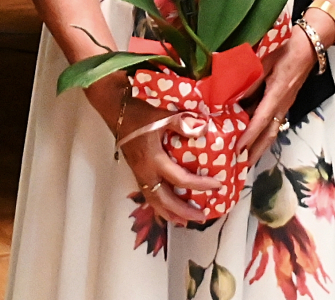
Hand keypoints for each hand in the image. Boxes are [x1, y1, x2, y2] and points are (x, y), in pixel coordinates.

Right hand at [87, 77, 218, 224]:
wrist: (116, 112)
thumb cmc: (140, 114)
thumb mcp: (162, 115)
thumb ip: (182, 123)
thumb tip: (203, 131)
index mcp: (153, 159)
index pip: (180, 179)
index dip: (200, 185)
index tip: (217, 185)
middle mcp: (145, 172)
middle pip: (165, 200)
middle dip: (183, 211)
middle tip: (201, 217)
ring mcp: (139, 174)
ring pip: (154, 201)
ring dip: (169, 213)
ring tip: (183, 222)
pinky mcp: (136, 172)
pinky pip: (148, 195)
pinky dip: (158, 206)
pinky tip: (165, 209)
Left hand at [236, 28, 316, 160]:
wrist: (310, 45)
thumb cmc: (286, 49)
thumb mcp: (264, 61)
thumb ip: (249, 80)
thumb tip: (232, 95)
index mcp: (277, 93)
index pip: (261, 120)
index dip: (249, 136)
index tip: (238, 149)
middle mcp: (283, 103)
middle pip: (269, 134)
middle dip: (256, 152)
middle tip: (242, 166)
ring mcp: (286, 104)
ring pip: (272, 130)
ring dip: (260, 146)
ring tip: (247, 158)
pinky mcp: (285, 101)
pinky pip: (274, 122)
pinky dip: (263, 133)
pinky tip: (254, 137)